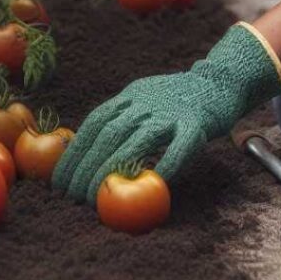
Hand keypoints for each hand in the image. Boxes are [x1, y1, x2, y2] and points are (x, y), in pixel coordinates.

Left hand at [51, 23, 280, 203]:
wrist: (219, 81)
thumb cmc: (177, 101)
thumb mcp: (144, 101)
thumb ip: (122, 120)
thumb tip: (89, 155)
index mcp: (131, 94)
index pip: (96, 122)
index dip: (75, 151)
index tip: (60, 180)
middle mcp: (147, 100)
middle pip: (111, 133)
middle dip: (87, 166)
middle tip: (73, 197)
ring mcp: (172, 111)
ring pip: (138, 140)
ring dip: (113, 170)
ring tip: (98, 197)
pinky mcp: (197, 123)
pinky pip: (180, 146)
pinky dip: (167, 164)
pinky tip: (155, 184)